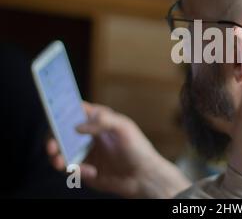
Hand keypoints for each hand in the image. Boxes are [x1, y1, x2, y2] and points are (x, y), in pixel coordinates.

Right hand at [47, 102, 190, 197]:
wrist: (143, 177)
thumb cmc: (138, 149)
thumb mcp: (124, 128)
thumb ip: (103, 121)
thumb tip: (77, 127)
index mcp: (98, 120)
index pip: (74, 110)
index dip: (61, 110)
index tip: (52, 115)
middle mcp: (88, 134)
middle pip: (61, 131)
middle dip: (52, 138)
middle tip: (51, 147)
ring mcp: (85, 151)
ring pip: (60, 151)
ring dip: (57, 156)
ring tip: (62, 164)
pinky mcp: (84, 169)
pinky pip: (69, 168)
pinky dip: (75, 171)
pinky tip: (92, 173)